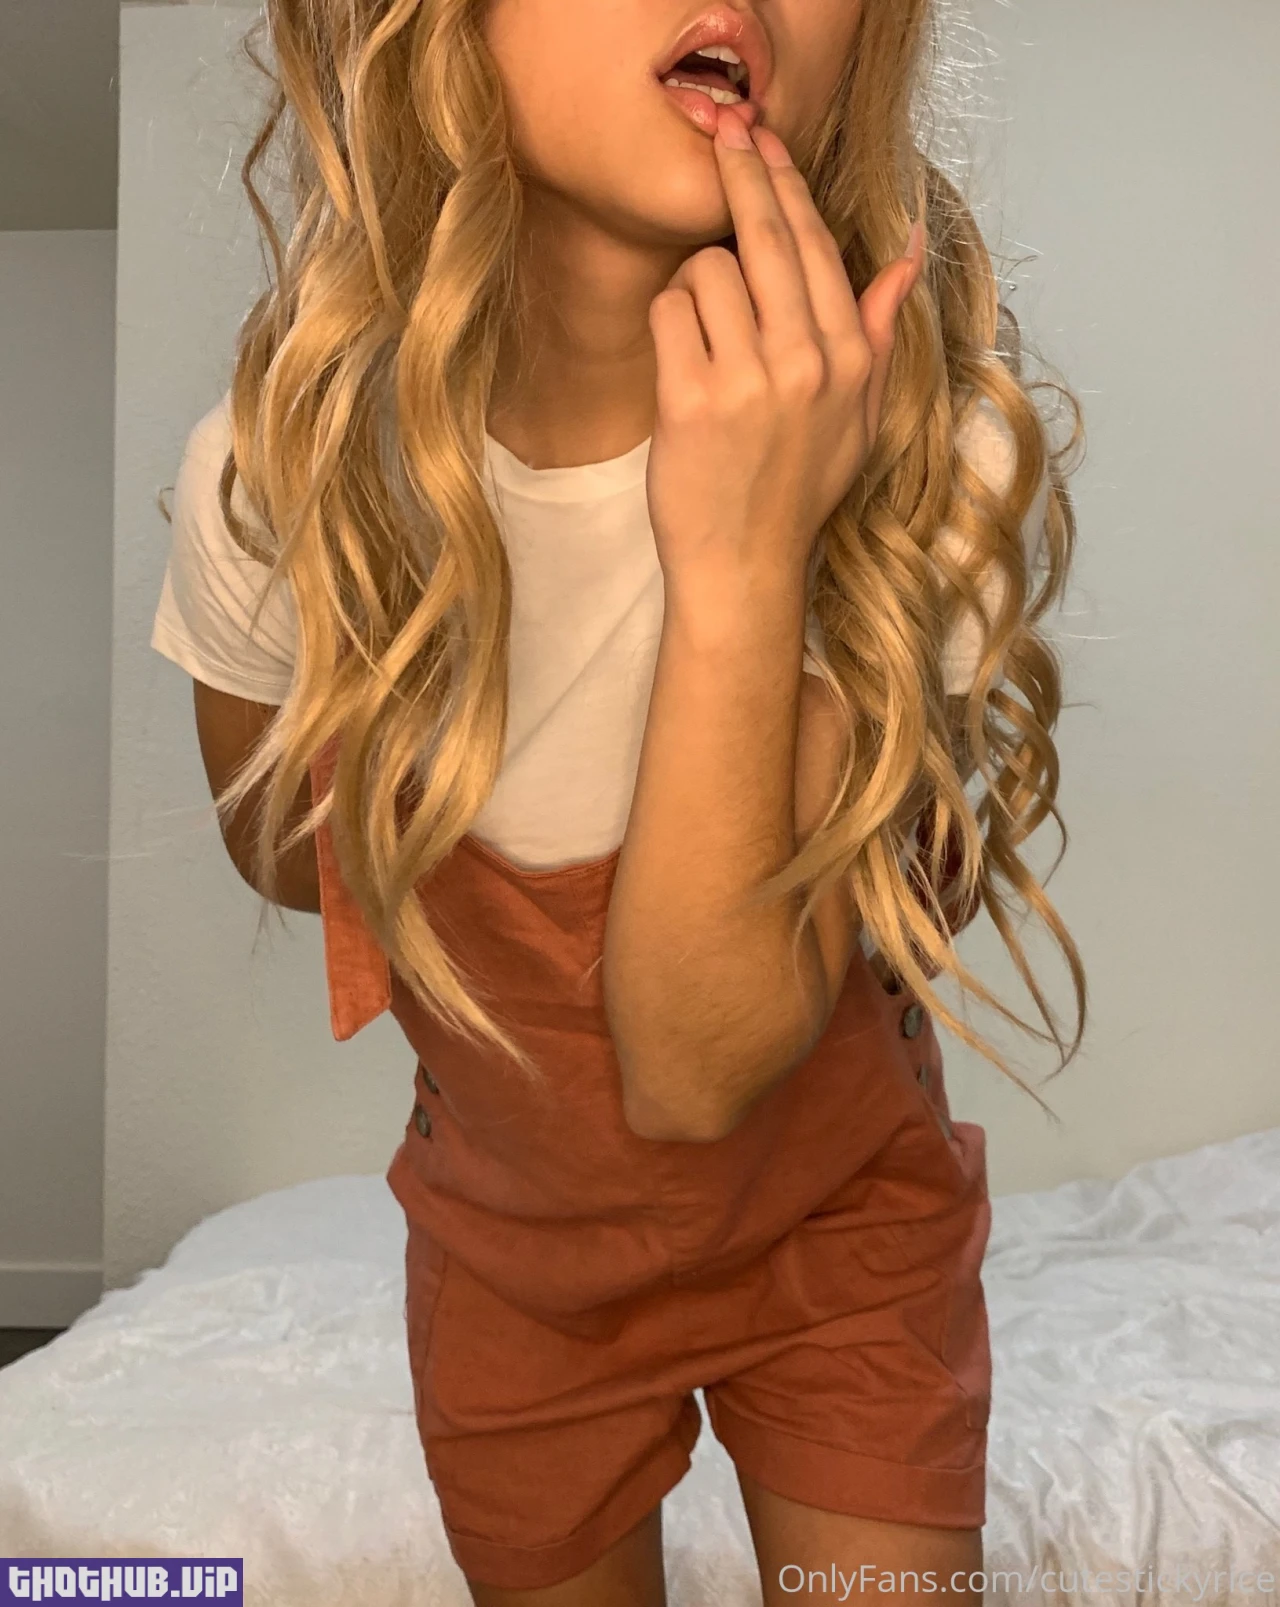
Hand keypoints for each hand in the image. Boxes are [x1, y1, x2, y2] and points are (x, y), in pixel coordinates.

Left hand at [646, 105, 925, 593]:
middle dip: (743, 170)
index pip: (816, 245)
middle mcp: (807, 362)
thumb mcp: (860, 417)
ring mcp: (749, 380)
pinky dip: (668, 323)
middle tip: (723, 129)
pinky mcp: (692, 399)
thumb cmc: (797, 492)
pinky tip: (679, 360)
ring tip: (705, 338)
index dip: (785, 183)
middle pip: (767, 234)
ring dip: (697, 288)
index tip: (763, 139)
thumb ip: (881, 332)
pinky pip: (670, 309)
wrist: (744, 567)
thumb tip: (907, 254)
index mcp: (850, 359)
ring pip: (710, 269)